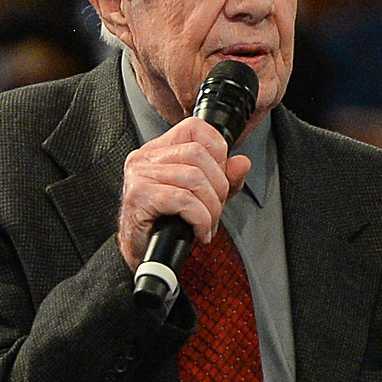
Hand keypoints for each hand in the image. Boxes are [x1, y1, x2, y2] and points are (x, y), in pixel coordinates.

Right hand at [117, 117, 250, 270]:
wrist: (141, 253)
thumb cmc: (164, 224)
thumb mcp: (201, 197)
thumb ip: (223, 178)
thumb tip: (242, 163)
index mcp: (158, 151)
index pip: (194, 128)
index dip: (217, 148)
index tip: (221, 175)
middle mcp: (145, 158)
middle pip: (198, 154)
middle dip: (219, 186)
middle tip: (216, 209)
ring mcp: (140, 176)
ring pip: (193, 178)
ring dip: (211, 207)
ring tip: (208, 224)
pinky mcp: (139, 197)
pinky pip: (183, 200)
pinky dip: (200, 219)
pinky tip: (199, 232)